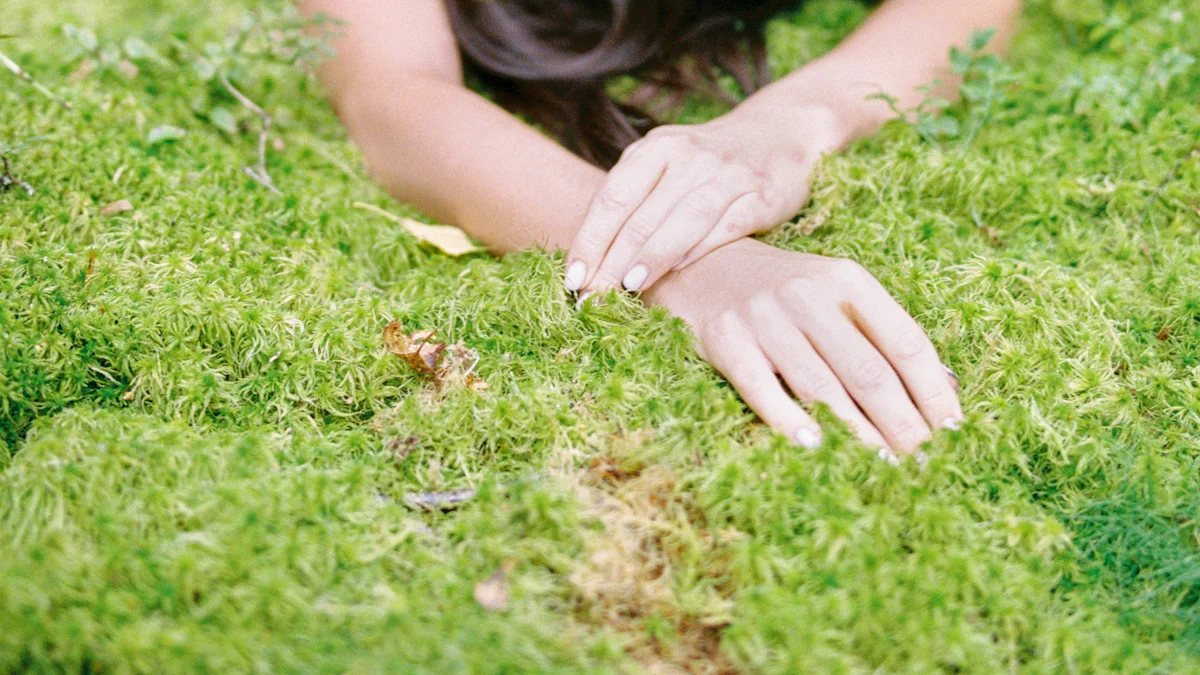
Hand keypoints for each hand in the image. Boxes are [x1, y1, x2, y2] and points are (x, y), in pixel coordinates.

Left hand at [562, 103, 849, 295]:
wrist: (779, 132)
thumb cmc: (705, 162)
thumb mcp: (665, 165)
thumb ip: (633, 202)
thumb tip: (589, 263)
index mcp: (655, 148)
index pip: (612, 199)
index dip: (589, 241)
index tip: (572, 280)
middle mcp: (689, 155)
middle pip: (642, 215)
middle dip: (612, 262)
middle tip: (594, 298)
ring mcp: (727, 173)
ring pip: (683, 219)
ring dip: (652, 256)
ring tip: (628, 288)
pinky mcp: (762, 194)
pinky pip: (726, 226)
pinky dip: (699, 250)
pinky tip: (679, 273)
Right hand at [642, 239, 961, 455]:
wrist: (700, 262)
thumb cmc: (783, 291)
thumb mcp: (835, 296)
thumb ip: (881, 335)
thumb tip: (944, 389)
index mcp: (848, 281)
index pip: (906, 342)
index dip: (934, 393)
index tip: (955, 435)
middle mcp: (809, 294)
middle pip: (869, 372)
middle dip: (903, 426)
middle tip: (926, 467)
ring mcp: (764, 317)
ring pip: (822, 387)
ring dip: (858, 435)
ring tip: (886, 470)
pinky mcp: (725, 340)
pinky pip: (764, 390)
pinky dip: (792, 422)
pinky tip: (817, 449)